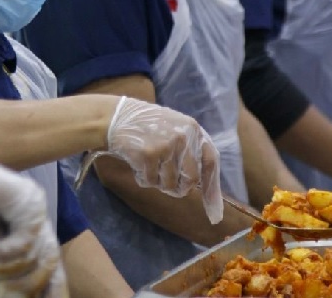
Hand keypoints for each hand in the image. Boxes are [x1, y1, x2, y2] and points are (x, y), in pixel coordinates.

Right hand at [107, 96, 223, 223]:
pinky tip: (137, 163)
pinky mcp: (149, 154)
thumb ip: (190, 150)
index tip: (214, 214)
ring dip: (158, 182)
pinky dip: (142, 178)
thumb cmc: (148, 127)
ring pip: (169, 185)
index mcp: (194, 129)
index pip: (210, 162)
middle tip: (167, 185)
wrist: (116, 117)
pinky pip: (150, 182)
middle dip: (179, 188)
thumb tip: (202, 183)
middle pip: (191, 180)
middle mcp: (184, 137)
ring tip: (148, 165)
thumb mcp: (175, 129)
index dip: (212, 189)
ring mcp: (167, 146)